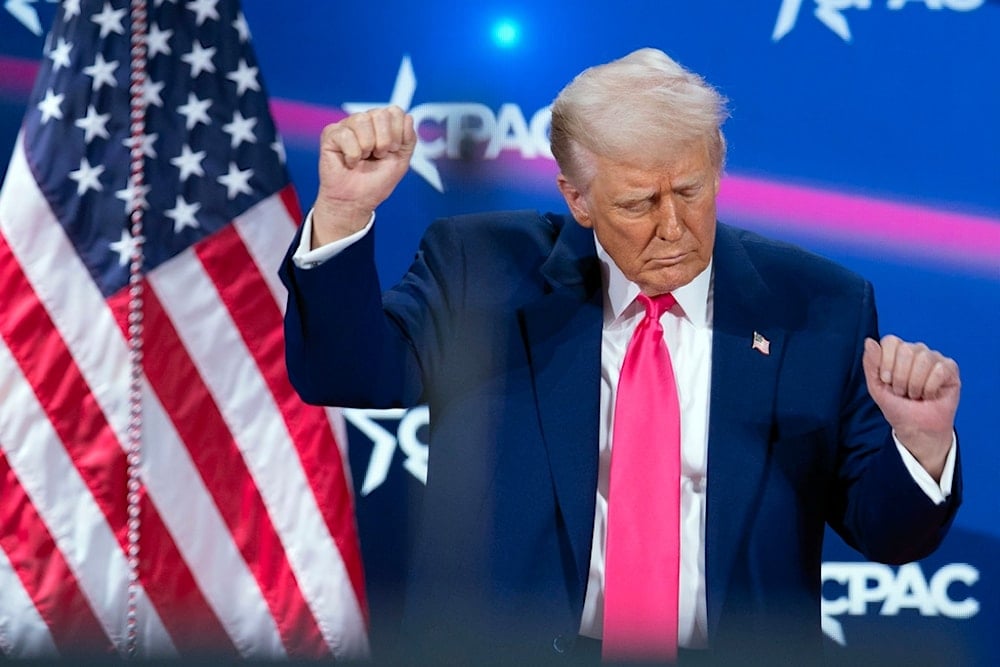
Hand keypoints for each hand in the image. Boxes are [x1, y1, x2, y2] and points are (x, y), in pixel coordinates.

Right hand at [312, 106, 416, 245]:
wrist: (356, 202)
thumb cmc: (375, 183)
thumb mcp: (401, 161)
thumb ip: (409, 139)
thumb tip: (408, 117)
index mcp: (382, 125)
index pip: (395, 112)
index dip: (397, 134)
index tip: (391, 151)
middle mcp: (365, 122)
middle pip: (380, 114)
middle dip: (383, 141)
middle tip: (377, 156)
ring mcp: (347, 126)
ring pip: (362, 120)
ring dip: (366, 147)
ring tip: (362, 159)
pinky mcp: (331, 134)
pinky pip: (346, 135)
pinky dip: (352, 155)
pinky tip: (350, 162)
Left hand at [862, 335, 959, 479]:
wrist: (916, 428)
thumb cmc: (897, 406)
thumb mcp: (876, 387)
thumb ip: (870, 364)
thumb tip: (869, 341)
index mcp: (897, 351)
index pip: (891, 341)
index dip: (886, 362)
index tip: (886, 381)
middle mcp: (917, 351)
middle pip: (906, 350)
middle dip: (900, 377)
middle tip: (902, 391)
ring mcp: (934, 358)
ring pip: (924, 359)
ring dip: (915, 384)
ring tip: (915, 394)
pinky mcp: (950, 368)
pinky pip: (939, 370)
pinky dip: (930, 388)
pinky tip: (929, 395)